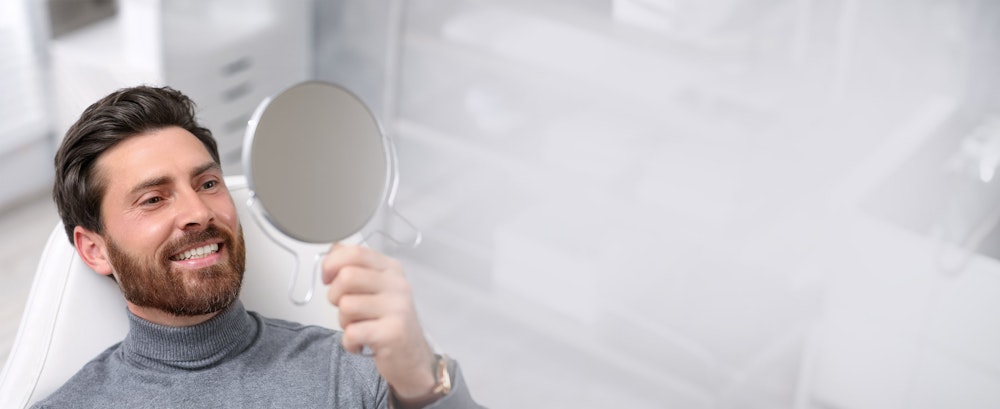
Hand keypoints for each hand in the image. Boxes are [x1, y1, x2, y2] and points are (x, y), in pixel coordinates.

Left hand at [322, 244, 437, 403]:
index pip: (355, 252)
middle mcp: (397, 285)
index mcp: (391, 269)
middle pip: (347, 277)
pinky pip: (352, 333)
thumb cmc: (389, 322)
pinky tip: (361, 343)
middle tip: (345, 308)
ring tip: (359, 327)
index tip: (328, 277)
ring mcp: (397, 308)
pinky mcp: (392, 333)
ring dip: (344, 322)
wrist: (412, 358)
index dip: (332, 263)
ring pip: (346, 306)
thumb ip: (355, 267)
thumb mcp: (376, 288)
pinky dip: (349, 342)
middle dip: (335, 295)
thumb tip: (333, 250)